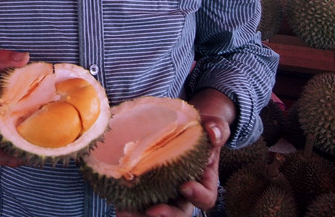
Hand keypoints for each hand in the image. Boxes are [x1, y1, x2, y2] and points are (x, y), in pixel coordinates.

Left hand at [117, 89, 233, 216]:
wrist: (183, 128)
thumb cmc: (200, 131)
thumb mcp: (212, 126)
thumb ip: (215, 128)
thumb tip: (212, 130)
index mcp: (204, 183)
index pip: (205, 198)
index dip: (197, 195)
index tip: (185, 186)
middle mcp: (184, 194)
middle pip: (179, 213)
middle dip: (166, 214)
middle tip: (153, 211)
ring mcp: (165, 193)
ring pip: (156, 212)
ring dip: (141, 215)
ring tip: (125, 213)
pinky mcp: (148, 189)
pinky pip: (139, 202)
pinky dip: (129, 205)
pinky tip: (118, 204)